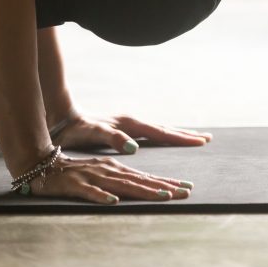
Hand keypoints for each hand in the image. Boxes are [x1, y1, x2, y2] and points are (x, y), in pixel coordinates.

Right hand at [24, 154, 194, 204]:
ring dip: (142, 191)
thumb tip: (146, 187)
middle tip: (186, 192)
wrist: (42, 163)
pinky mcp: (75, 184)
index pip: (146, 176)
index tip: (188, 187)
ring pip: (121, 184)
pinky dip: (101, 196)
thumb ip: (123, 180)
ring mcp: (93, 176)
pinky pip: (89, 192)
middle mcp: (108, 170)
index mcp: (116, 167)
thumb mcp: (102, 172)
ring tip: (163, 196)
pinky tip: (113, 201)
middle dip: (164, 186)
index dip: (167, 182)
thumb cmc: (76, 170)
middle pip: (140, 180)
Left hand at [51, 112, 212, 154]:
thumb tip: (135, 147)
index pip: (161, 133)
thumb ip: (114, 139)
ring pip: (157, 130)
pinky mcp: (121, 129)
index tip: (201, 141)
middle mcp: (132, 122)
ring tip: (191, 137)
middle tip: (207, 138)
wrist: (60, 119)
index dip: (181, 138)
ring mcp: (127, 124)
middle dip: (185, 135)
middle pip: (164, 129)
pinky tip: (162, 139)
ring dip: (175, 134)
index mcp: (129, 124)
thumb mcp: (94, 134)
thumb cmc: (75, 129)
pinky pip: (148, 133)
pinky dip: (161, 135)